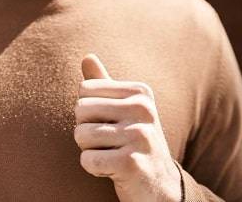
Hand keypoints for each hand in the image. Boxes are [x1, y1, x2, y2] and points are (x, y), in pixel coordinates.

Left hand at [74, 54, 180, 201]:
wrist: (161, 185)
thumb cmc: (135, 142)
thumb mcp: (124, 110)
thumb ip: (104, 84)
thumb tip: (86, 56)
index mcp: (140, 93)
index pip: (85, 90)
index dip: (88, 111)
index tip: (110, 124)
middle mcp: (143, 110)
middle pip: (80, 110)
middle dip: (86, 130)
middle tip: (110, 143)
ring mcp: (139, 136)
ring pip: (81, 135)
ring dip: (90, 150)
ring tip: (113, 155)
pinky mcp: (131, 163)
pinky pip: (87, 160)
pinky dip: (93, 167)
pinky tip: (113, 170)